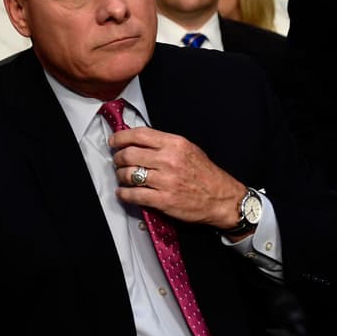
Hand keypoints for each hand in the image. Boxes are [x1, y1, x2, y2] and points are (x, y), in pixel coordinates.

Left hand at [109, 127, 242, 229]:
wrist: (222, 198)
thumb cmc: (205, 174)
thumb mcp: (188, 149)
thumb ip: (164, 144)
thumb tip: (138, 141)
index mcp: (175, 144)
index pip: (140, 134)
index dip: (121, 137)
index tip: (114, 141)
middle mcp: (169, 160)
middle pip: (129, 154)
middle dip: (118, 158)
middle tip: (118, 161)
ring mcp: (165, 181)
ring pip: (128, 174)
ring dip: (120, 176)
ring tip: (123, 177)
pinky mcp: (163, 200)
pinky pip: (134, 195)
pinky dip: (124, 194)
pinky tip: (123, 193)